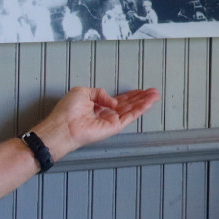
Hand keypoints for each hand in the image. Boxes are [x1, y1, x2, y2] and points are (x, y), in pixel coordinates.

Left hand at [37, 86, 160, 157]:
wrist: (63, 126)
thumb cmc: (67, 111)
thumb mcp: (83, 92)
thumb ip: (99, 92)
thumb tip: (112, 99)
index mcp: (98, 105)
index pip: (118, 100)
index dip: (130, 94)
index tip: (140, 90)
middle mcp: (106, 114)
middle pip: (128, 104)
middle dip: (141, 98)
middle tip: (153, 92)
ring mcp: (111, 121)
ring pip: (132, 110)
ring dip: (144, 102)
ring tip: (155, 95)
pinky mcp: (114, 127)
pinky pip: (130, 117)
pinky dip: (140, 109)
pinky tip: (148, 103)